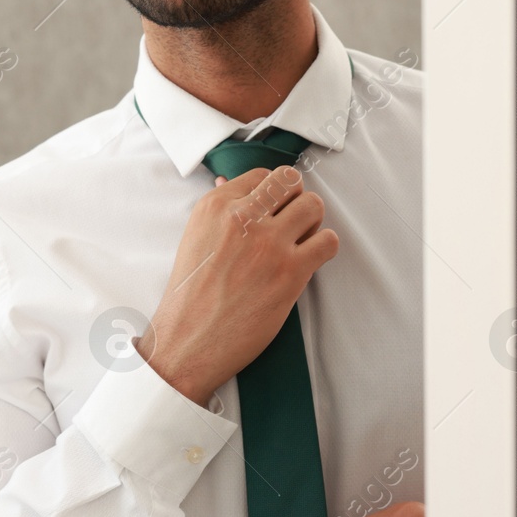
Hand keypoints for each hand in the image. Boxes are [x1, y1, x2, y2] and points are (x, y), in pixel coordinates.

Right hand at [137, 165, 338, 406]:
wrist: (189, 341)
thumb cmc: (191, 294)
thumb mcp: (196, 238)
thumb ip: (220, 210)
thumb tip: (230, 182)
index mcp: (215, 206)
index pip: (263, 175)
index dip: (274, 192)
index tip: (274, 208)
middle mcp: (243, 218)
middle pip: (291, 182)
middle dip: (296, 199)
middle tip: (291, 222)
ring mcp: (268, 244)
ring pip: (314, 206)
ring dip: (313, 221)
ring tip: (301, 240)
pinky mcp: (290, 272)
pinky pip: (328, 241)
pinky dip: (324, 248)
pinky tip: (309, 260)